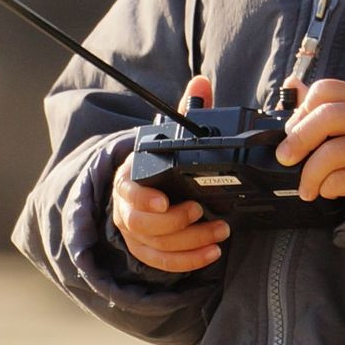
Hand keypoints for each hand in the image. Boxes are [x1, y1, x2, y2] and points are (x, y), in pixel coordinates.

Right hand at [111, 75, 228, 273]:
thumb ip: (186, 110)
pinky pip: (161, 263)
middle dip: (176, 223)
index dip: (143, 199)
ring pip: (155, 246)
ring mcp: (133, 231)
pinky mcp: (144, 250)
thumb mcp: (169, 134)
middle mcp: (125, 206)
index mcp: (128, 176)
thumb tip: (201, 82)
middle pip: (141, 224)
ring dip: (190, 242)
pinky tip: (211, 254)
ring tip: (220, 232)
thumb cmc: (157, 163)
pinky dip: (187, 261)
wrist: (140, 186)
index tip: (163, 202)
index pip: (127, 191)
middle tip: (204, 213)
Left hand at [276, 77, 344, 203]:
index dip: (301, 110)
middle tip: (284, 157)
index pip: (324, 90)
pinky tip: (328, 188)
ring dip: (309, 174)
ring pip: (332, 153)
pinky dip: (327, 188)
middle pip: (327, 116)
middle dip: (299, 139)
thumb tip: (290, 84)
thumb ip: (316, 101)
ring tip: (305, 186)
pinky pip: (341, 180)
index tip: (290, 129)